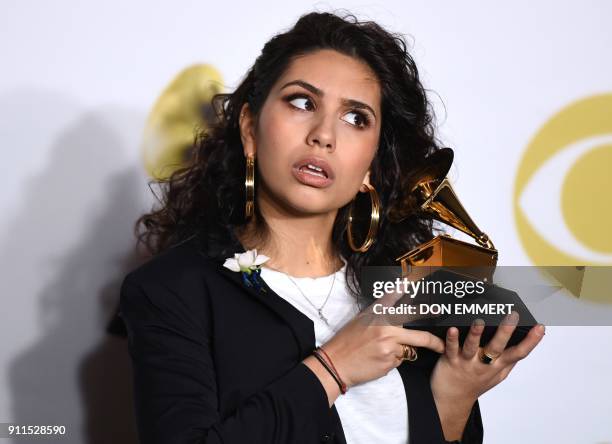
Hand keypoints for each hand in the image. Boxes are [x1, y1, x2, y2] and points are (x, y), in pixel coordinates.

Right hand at [322, 289, 444, 387]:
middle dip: (434, 340)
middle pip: (420, 334)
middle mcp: (386, 327)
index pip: (395, 297)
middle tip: (443, 342)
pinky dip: (393, 360)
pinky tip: (378, 358)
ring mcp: (389, 345)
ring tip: (382, 350)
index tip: (419, 280)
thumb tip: (397, 301)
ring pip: (409, 350)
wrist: (336, 363)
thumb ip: (381, 312)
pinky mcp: (389, 361)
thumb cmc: (347, 341)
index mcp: (377, 314)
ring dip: (403, 351)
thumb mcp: (362, 320)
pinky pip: (400, 360)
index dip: (409, 287)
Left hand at [431, 311, 545, 405]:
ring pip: (472, 347)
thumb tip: (523, 341)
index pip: (519, 353)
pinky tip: (452, 329)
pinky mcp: (450, 361)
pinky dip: (452, 339)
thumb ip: (508, 361)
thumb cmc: (475, 383)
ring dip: (476, 334)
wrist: (452, 400)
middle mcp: (484, 364)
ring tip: (480, 321)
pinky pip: (450, 348)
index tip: (540, 327)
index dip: (531, 341)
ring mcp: (467, 363)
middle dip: (506, 332)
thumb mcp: (497, 375)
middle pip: (497, 348)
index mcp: (498, 366)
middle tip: (513, 316)